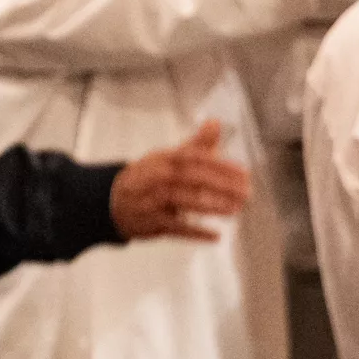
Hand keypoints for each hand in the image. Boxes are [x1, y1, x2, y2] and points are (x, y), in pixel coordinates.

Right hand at [110, 121, 252, 241]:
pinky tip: (216, 236)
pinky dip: (195, 233)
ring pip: (183, 201)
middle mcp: (156, 176)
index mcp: (164, 158)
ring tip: (235, 210)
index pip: (195, 158)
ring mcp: (151, 200)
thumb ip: (196, 144)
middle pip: (191, 178)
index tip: (244, 173)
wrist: (113, 200)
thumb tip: (215, 122)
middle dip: (221, 186)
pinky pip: (174, 228)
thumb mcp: (169, 158)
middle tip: (246, 193)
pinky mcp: (150, 222)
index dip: (220, 165)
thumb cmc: (150, 177)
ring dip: (211, 207)